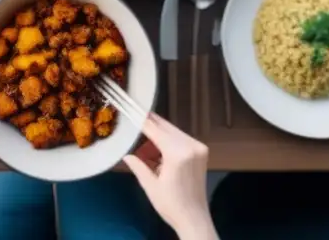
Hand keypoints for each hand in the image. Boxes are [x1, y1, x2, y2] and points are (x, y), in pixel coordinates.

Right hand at [123, 113, 216, 239]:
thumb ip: (139, 166)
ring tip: (145, 132)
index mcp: (177, 154)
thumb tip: (126, 155)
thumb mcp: (150, 186)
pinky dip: (170, 139)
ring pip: (175, 132)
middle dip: (152, 123)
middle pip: (167, 128)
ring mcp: (198, 148)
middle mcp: (190, 146)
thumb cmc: (171, 205)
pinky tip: (159, 144)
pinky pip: (182, 138)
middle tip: (137, 114)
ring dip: (160, 131)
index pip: (156, 131)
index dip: (143, 121)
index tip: (132, 110)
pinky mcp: (202, 152)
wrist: (194, 218)